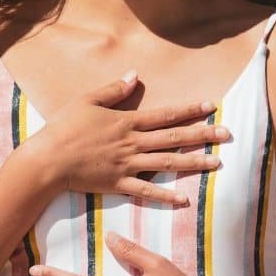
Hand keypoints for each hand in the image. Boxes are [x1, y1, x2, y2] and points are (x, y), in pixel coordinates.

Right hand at [23, 72, 228, 205]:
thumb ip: (113, 89)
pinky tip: (185, 200)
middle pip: (174, 138)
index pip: (165, 115)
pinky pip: (147, 192)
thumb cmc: (64, 128)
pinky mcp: (118, 184)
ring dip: (194, 163)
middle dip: (203, 135)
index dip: (189, 110)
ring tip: (217, 163)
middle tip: (228, 134)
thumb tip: (135, 75)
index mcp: (127, 122)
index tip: (211, 106)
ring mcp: (127, 165)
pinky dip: (166, 197)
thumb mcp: (87, 100)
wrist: (48, 160)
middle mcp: (133, 143)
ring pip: (168, 164)